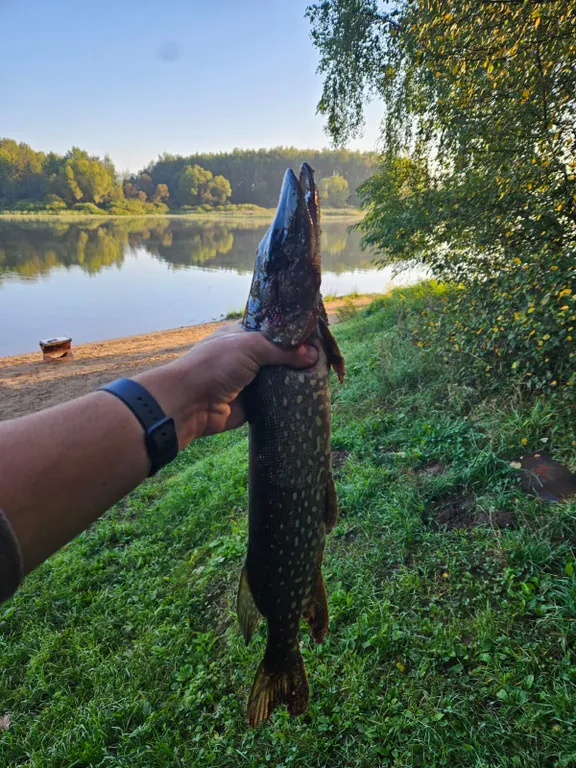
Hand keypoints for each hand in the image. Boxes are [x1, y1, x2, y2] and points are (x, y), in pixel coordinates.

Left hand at [135, 322, 317, 447]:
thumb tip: (313, 355)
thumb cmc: (215, 366)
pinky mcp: (254, 402)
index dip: (294, 330)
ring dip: (297, 378)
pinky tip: (311, 395)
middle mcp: (247, 355)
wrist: (191, 404)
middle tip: (326, 357)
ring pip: (281, 376)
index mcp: (243, 334)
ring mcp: (251, 380)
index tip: (318, 332)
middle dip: (300, 356)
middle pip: (280, 354)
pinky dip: (290, 398)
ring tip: (324, 375)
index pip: (274, 328)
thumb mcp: (249, 347)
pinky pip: (277, 399)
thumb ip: (281, 350)